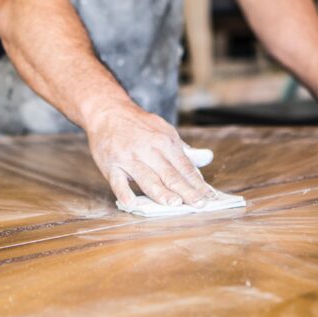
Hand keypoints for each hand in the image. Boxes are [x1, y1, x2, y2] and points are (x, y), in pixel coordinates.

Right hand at [84, 101, 216, 206]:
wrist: (107, 112)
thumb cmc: (139, 125)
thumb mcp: (164, 131)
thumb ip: (183, 149)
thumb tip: (206, 158)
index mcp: (165, 142)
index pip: (185, 166)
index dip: (198, 183)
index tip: (210, 197)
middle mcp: (149, 150)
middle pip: (170, 174)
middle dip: (186, 190)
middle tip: (199, 204)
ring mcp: (129, 158)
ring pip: (147, 178)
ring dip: (161, 192)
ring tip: (174, 204)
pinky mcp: (111, 165)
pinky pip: (118, 181)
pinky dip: (124, 193)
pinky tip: (132, 204)